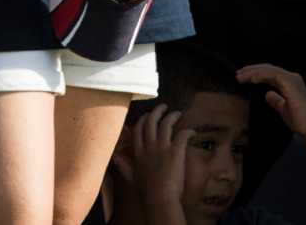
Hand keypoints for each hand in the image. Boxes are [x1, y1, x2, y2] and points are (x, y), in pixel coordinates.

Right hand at [128, 103, 189, 218]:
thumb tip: (113, 156)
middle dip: (157, 112)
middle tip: (163, 107)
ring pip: (165, 124)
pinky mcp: (175, 152)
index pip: (138, 129)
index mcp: (138, 151)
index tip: (147, 115)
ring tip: (177, 113)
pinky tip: (191, 131)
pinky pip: (181, 135)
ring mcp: (162, 148)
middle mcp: (148, 146)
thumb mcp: (130, 176)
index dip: (143, 119)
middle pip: (151, 122)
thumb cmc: (146, 190)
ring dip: (172, 116)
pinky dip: (187, 131)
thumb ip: (122, 165)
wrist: (159, 198)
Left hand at [237, 63, 305, 140]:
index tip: (243, 77)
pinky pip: (271, 75)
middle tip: (238, 74)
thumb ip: (276, 100)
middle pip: (268, 69)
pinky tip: (252, 79)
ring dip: (252, 72)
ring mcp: (292, 79)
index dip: (256, 73)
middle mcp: (293, 78)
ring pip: (268, 70)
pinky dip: (260, 75)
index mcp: (291, 83)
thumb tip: (267, 94)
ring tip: (241, 77)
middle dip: (252, 70)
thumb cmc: (300, 121)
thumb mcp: (283, 109)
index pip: (270, 73)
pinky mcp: (290, 83)